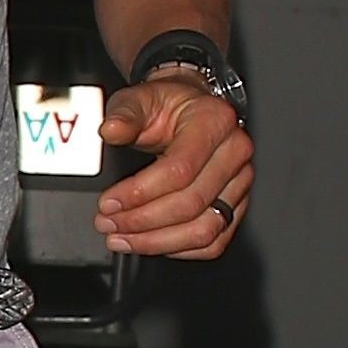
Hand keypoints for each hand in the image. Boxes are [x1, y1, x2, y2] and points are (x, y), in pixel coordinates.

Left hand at [96, 76, 254, 263]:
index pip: (180, 169)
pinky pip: (214, 241)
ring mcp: (239, 182)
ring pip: (205, 229)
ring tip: (122, 239)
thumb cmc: (167, 106)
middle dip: (142, 221)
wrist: (190, 109)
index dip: (140, 193)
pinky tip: (150, 243)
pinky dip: (179, 249)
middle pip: (191, 204)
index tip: (109, 202)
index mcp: (214, 121)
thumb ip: (124, 113)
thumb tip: (111, 130)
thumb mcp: (141, 98)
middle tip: (108, 224)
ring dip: (157, 242)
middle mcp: (234, 153)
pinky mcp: (236, 205)